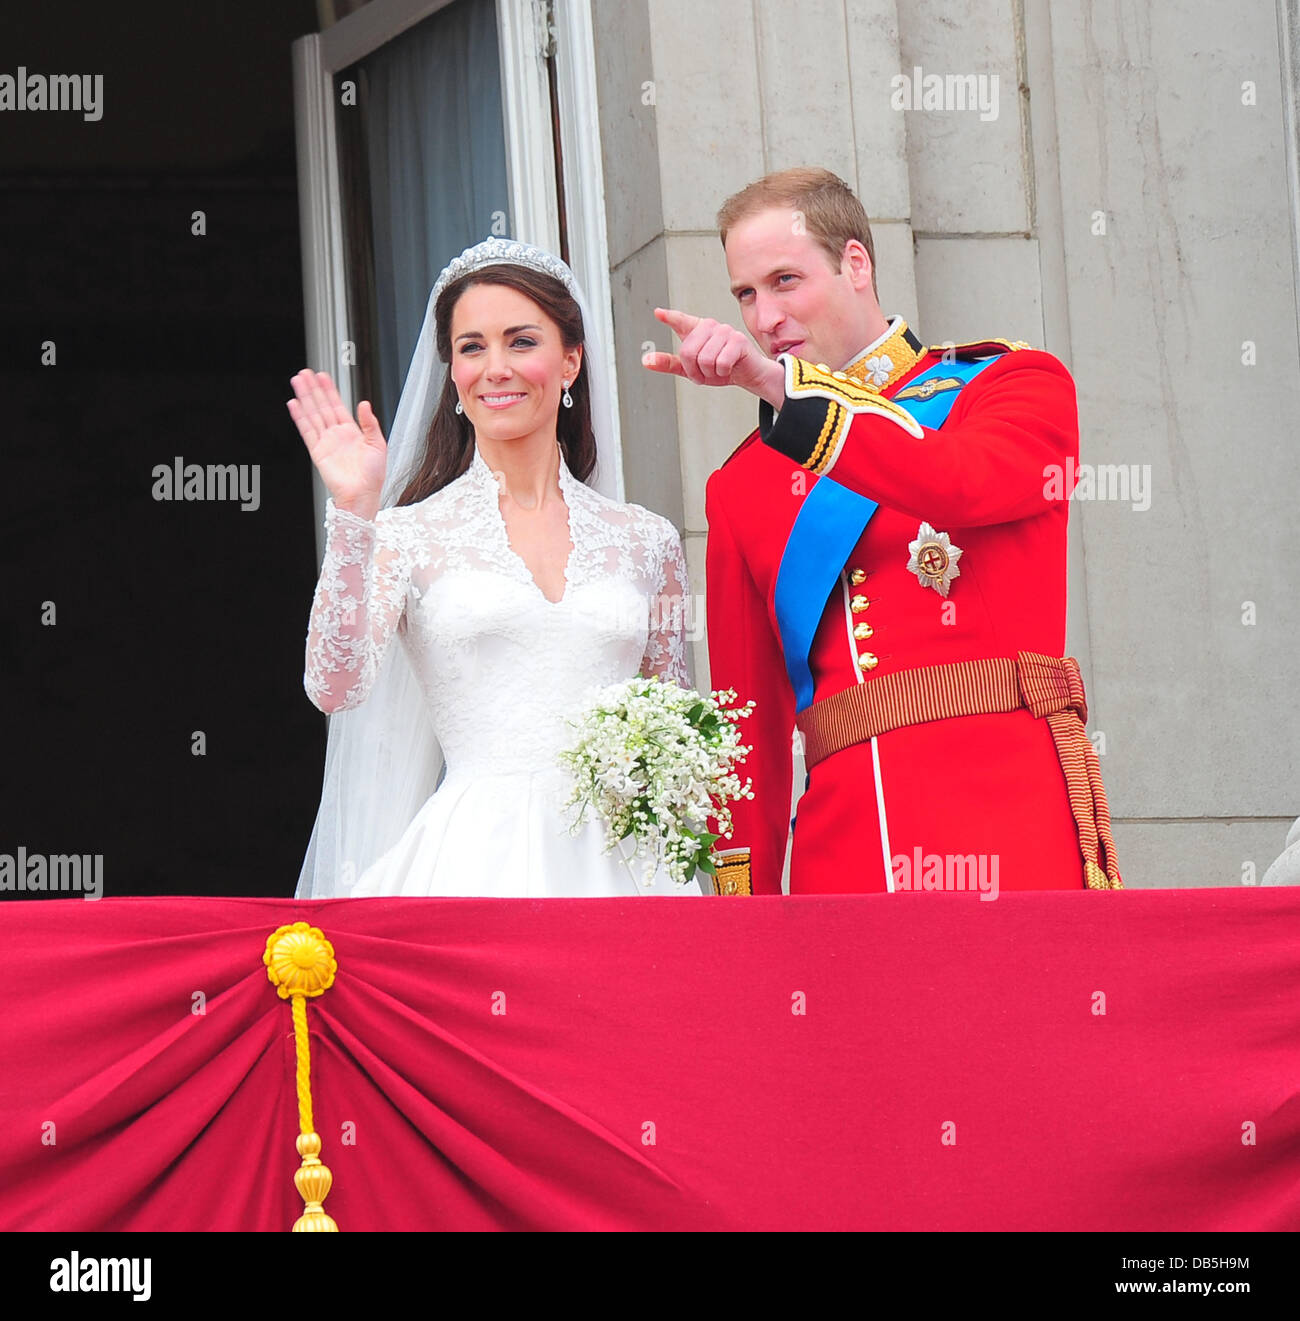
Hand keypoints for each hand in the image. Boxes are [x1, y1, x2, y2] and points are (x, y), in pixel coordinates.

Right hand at [287, 370, 386, 520]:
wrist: (363, 495)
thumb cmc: (373, 476)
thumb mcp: (378, 444)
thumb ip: (370, 423)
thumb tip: (364, 404)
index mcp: (352, 432)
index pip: (338, 405)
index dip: (330, 390)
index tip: (323, 376)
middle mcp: (337, 435)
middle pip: (322, 406)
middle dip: (314, 389)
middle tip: (305, 373)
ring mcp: (326, 442)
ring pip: (313, 414)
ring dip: (305, 398)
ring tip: (297, 382)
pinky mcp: (317, 451)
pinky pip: (307, 431)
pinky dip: (300, 417)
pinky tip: (294, 404)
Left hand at [643, 308, 785, 407]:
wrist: (748, 374)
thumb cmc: (721, 368)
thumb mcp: (691, 369)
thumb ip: (669, 363)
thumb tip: (646, 360)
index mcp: (697, 330)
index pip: (681, 321)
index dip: (670, 317)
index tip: (658, 313)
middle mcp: (709, 326)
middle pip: (688, 352)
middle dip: (694, 370)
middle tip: (704, 372)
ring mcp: (725, 331)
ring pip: (704, 359)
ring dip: (709, 373)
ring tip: (717, 369)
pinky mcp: (738, 340)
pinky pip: (720, 363)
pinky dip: (722, 372)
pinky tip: (728, 367)